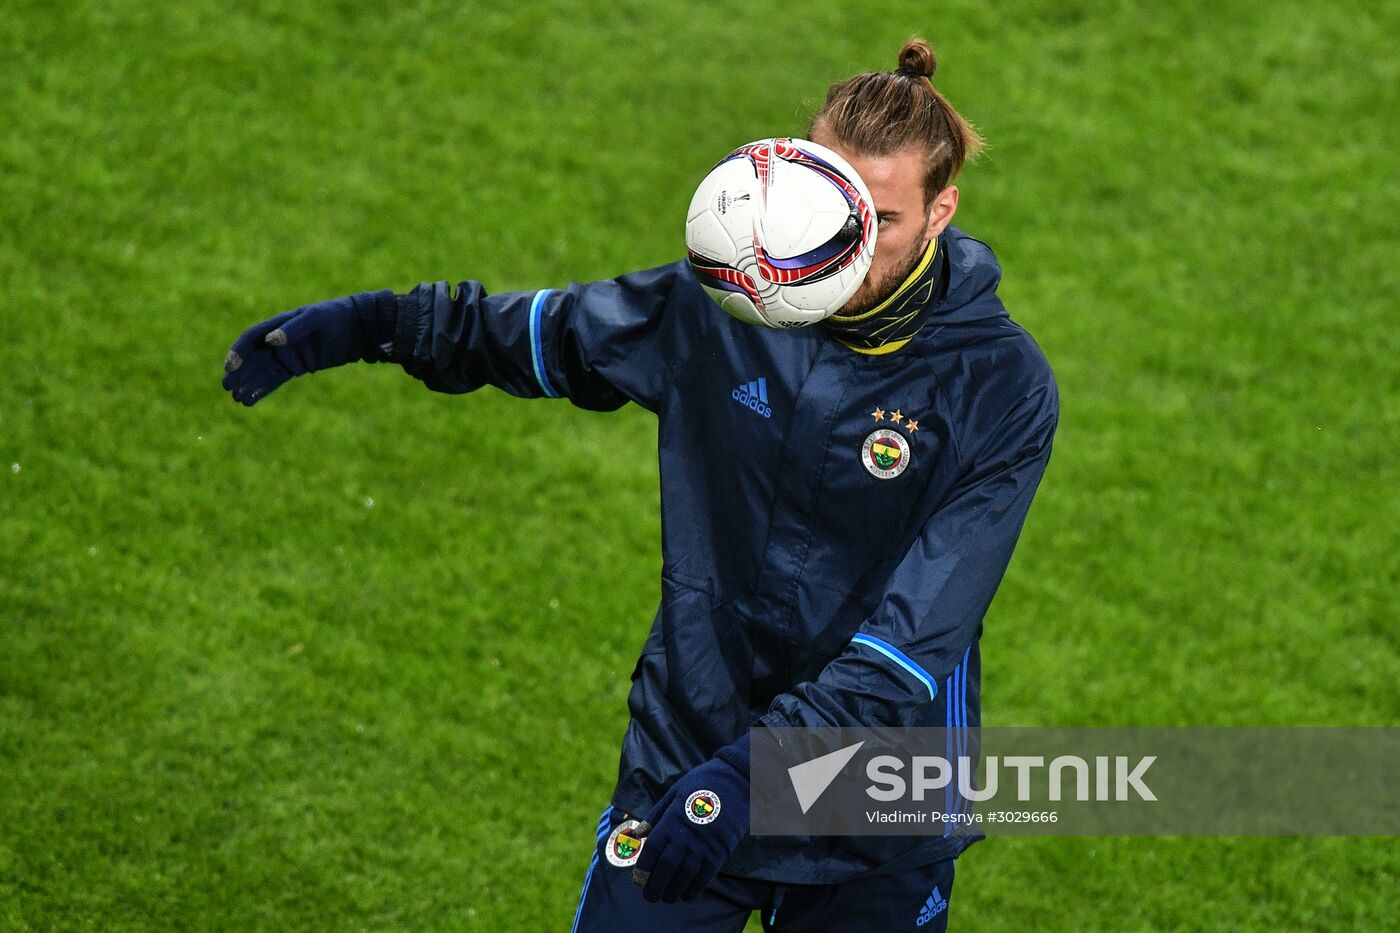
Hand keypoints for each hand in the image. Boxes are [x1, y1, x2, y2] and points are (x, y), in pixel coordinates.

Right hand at [221, 291, 395, 405]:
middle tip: (227, 388)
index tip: (229, 368)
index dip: (238, 352)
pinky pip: (276, 379)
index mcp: (278, 324)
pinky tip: (251, 400)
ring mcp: (288, 354)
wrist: (359, 327)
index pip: (251, 339)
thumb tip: (271, 341)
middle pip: (253, 358)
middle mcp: (279, 340)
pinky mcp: (299, 366)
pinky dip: (263, 389)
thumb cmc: (336, 317)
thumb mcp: (316, 319)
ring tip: (237, 398)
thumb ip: (293, 329)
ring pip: (262, 371)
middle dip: (239, 373)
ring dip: (249, 384)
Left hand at [631, 735, 750, 902]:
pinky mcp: (720, 852)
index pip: (652, 850)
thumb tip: (638, 833)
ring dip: (673, 891)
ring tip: (667, 898)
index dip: (643, 868)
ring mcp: (703, 846)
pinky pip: (705, 876)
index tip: (638, 879)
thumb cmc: (702, 784)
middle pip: (666, 868)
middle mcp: (685, 837)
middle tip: (650, 896)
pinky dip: (694, 889)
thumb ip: (656, 815)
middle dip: (655, 886)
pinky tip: (687, 895)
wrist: (737, 782)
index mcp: (671, 821)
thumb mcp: (674, 793)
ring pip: (684, 876)